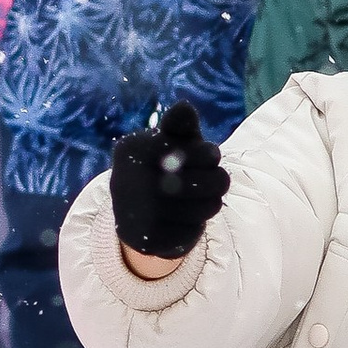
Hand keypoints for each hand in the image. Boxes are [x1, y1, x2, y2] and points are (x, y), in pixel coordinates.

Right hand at [110, 101, 229, 262]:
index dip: (211, 154)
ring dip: (212, 203)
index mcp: (132, 150)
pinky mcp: (148, 240)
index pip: (193, 152)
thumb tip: (184, 106)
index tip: (210, 156)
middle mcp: (129, 181)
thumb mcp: (171, 142)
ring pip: (205, 208)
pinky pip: (193, 232)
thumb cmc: (162, 166)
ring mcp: (137, 214)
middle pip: (204, 181)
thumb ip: (179, 125)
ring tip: (205, 199)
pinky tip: (186, 219)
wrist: (134, 215)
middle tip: (219, 181)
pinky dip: (196, 226)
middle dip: (218, 180)